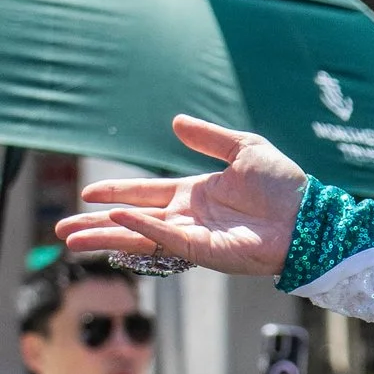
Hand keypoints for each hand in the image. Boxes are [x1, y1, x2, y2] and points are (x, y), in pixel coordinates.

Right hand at [56, 120, 306, 277]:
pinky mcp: (207, 252)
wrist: (310, 215)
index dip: (117, 194)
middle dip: (98, 226)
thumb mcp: (244, 149)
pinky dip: (144, 230)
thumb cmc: (285, 186)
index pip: (146, 194)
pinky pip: (168, 240)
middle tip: (63, 230)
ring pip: (141, 236)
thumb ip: (209, 138)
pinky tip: (119, 222)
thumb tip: (176, 122)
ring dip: (107, 237)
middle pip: (133, 221)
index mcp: (196, 195)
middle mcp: (190, 218)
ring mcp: (196, 237)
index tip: (88, 195)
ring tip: (71, 241)